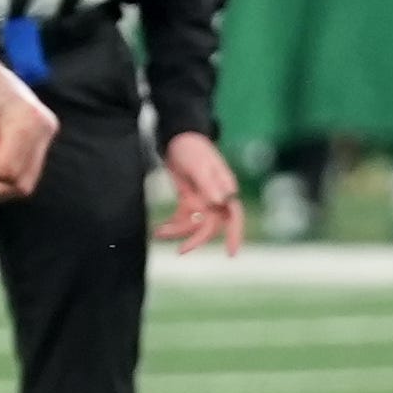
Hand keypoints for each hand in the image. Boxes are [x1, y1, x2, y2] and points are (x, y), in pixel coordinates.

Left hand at [160, 131, 244, 254]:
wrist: (177, 138)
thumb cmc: (193, 149)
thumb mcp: (199, 166)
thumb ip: (209, 184)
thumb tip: (220, 202)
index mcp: (224, 190)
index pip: (234, 216)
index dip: (234, 235)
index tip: (231, 253)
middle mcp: (215, 198)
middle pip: (210, 225)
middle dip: (196, 239)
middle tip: (180, 251)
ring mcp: (202, 200)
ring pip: (193, 224)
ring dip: (178, 231)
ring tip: (158, 233)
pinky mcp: (188, 199)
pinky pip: (182, 218)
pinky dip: (172, 225)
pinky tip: (158, 229)